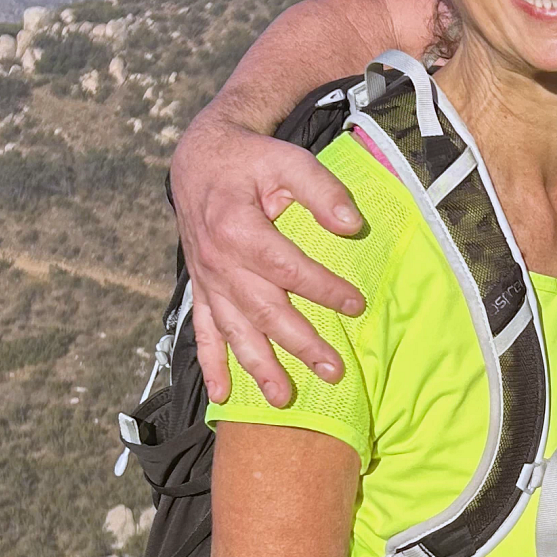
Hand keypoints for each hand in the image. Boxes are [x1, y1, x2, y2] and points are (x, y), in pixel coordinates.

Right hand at [171, 105, 367, 405]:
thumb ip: (321, 190)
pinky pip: (202, 331)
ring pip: (234, 330)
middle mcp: (218, 260)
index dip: (322, 288)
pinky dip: (211, 364)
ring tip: (283, 398)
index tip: (356, 305)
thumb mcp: (287, 160)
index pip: (285, 267)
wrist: (200, 158)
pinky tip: (223, 395)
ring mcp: (207, 279)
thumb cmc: (250, 160)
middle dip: (299, 343)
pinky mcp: (200, 288)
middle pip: (262, 310)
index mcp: (238, 227)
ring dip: (258, 366)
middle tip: (334, 370)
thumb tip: (353, 226)